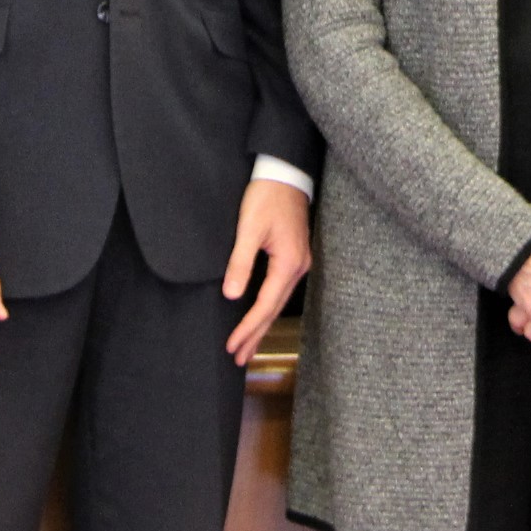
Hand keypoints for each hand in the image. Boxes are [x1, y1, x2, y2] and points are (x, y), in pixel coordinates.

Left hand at [222, 178, 312, 367]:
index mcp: (288, 263)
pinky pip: (280, 291)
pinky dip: (268, 308)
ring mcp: (299, 262)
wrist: (284, 172)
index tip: (231, 345)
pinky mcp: (294, 256)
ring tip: (247, 347)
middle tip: (238, 358)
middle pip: (274, 309)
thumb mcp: (249, 228)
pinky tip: (260, 316)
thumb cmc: (266, 196)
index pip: (265, 305)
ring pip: (278, 302)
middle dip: (256, 335)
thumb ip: (240, 262)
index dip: (247, 328)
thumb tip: (231, 294)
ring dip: (262, 325)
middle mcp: (298, 267)